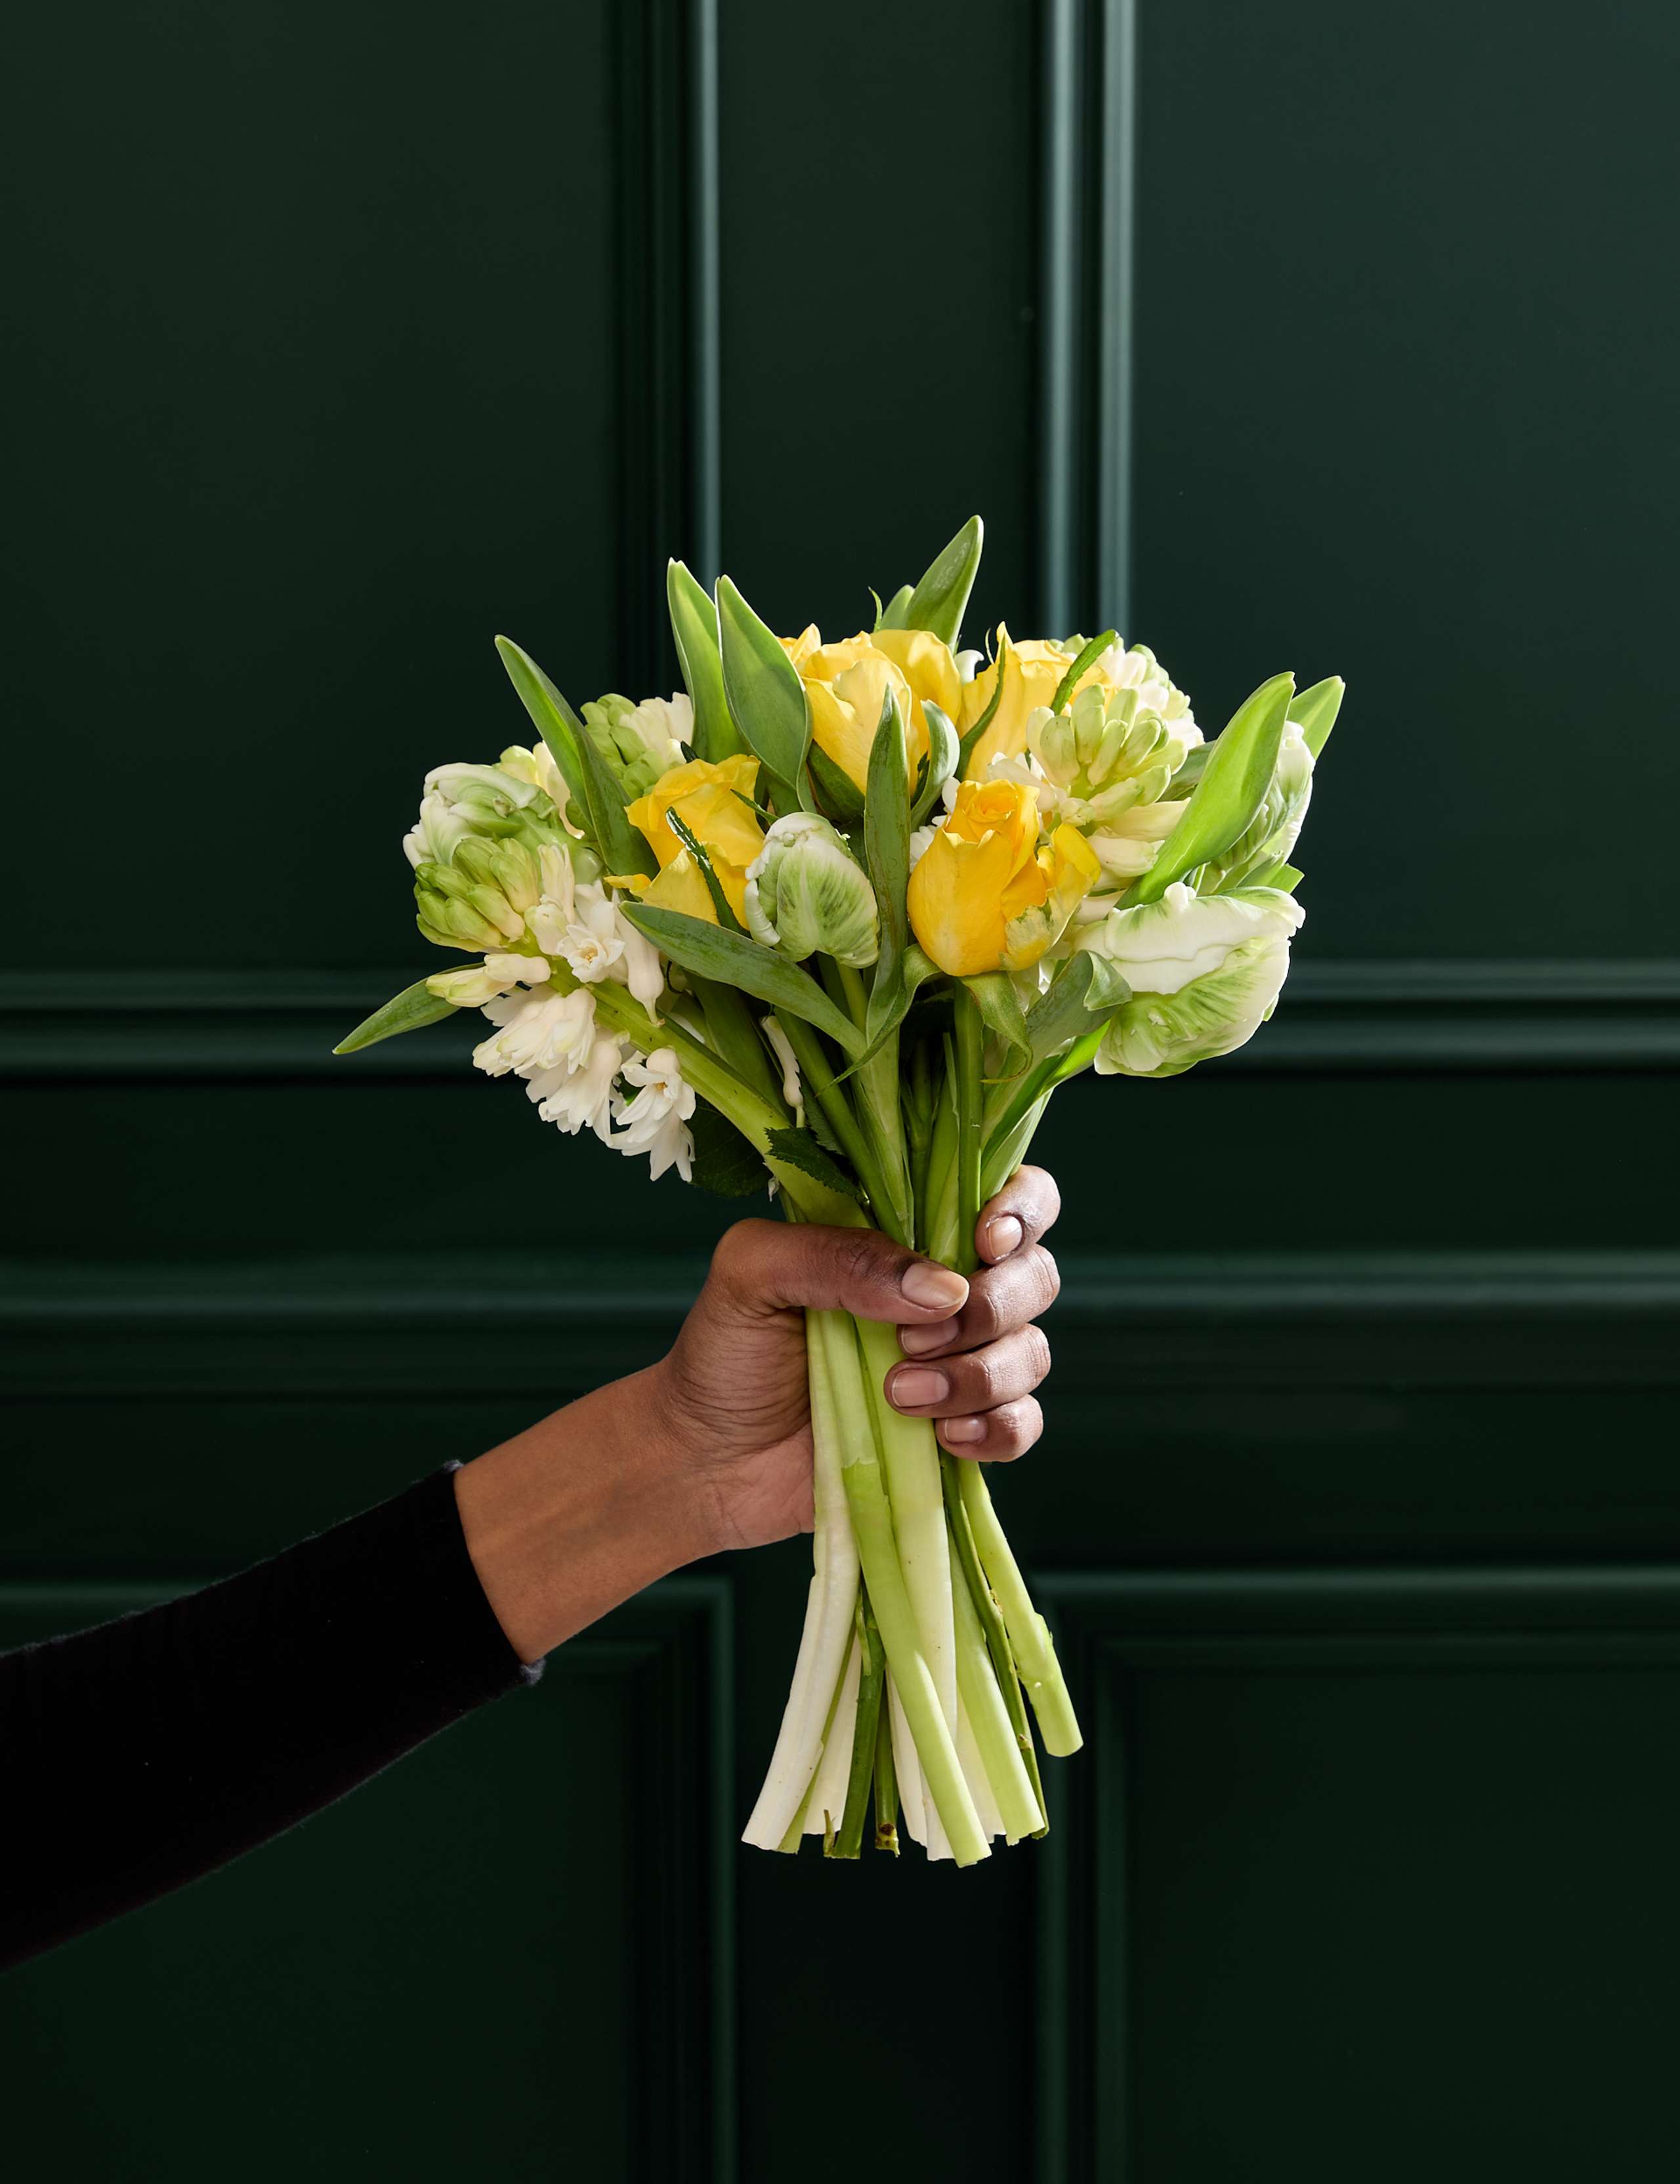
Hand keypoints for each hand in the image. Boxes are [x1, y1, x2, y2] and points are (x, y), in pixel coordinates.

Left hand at [456, 1169, 1060, 1661]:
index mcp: (908, 1236)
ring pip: (1030, 1353)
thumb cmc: (724, 1351)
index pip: (1009, 1197)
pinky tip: (940, 1438)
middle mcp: (945, 1294)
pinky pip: (1021, 1426)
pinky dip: (996, 1429)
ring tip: (896, 1396)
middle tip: (909, 1339)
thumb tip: (940, 1289)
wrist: (705, 1459)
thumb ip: (837, 1256)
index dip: (1020, 1210)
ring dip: (976, 1375)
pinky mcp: (959, 1434)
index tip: (982, 1242)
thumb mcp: (753, 1273)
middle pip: (1035, 1275)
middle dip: (989, 1307)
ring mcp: (958, 1365)